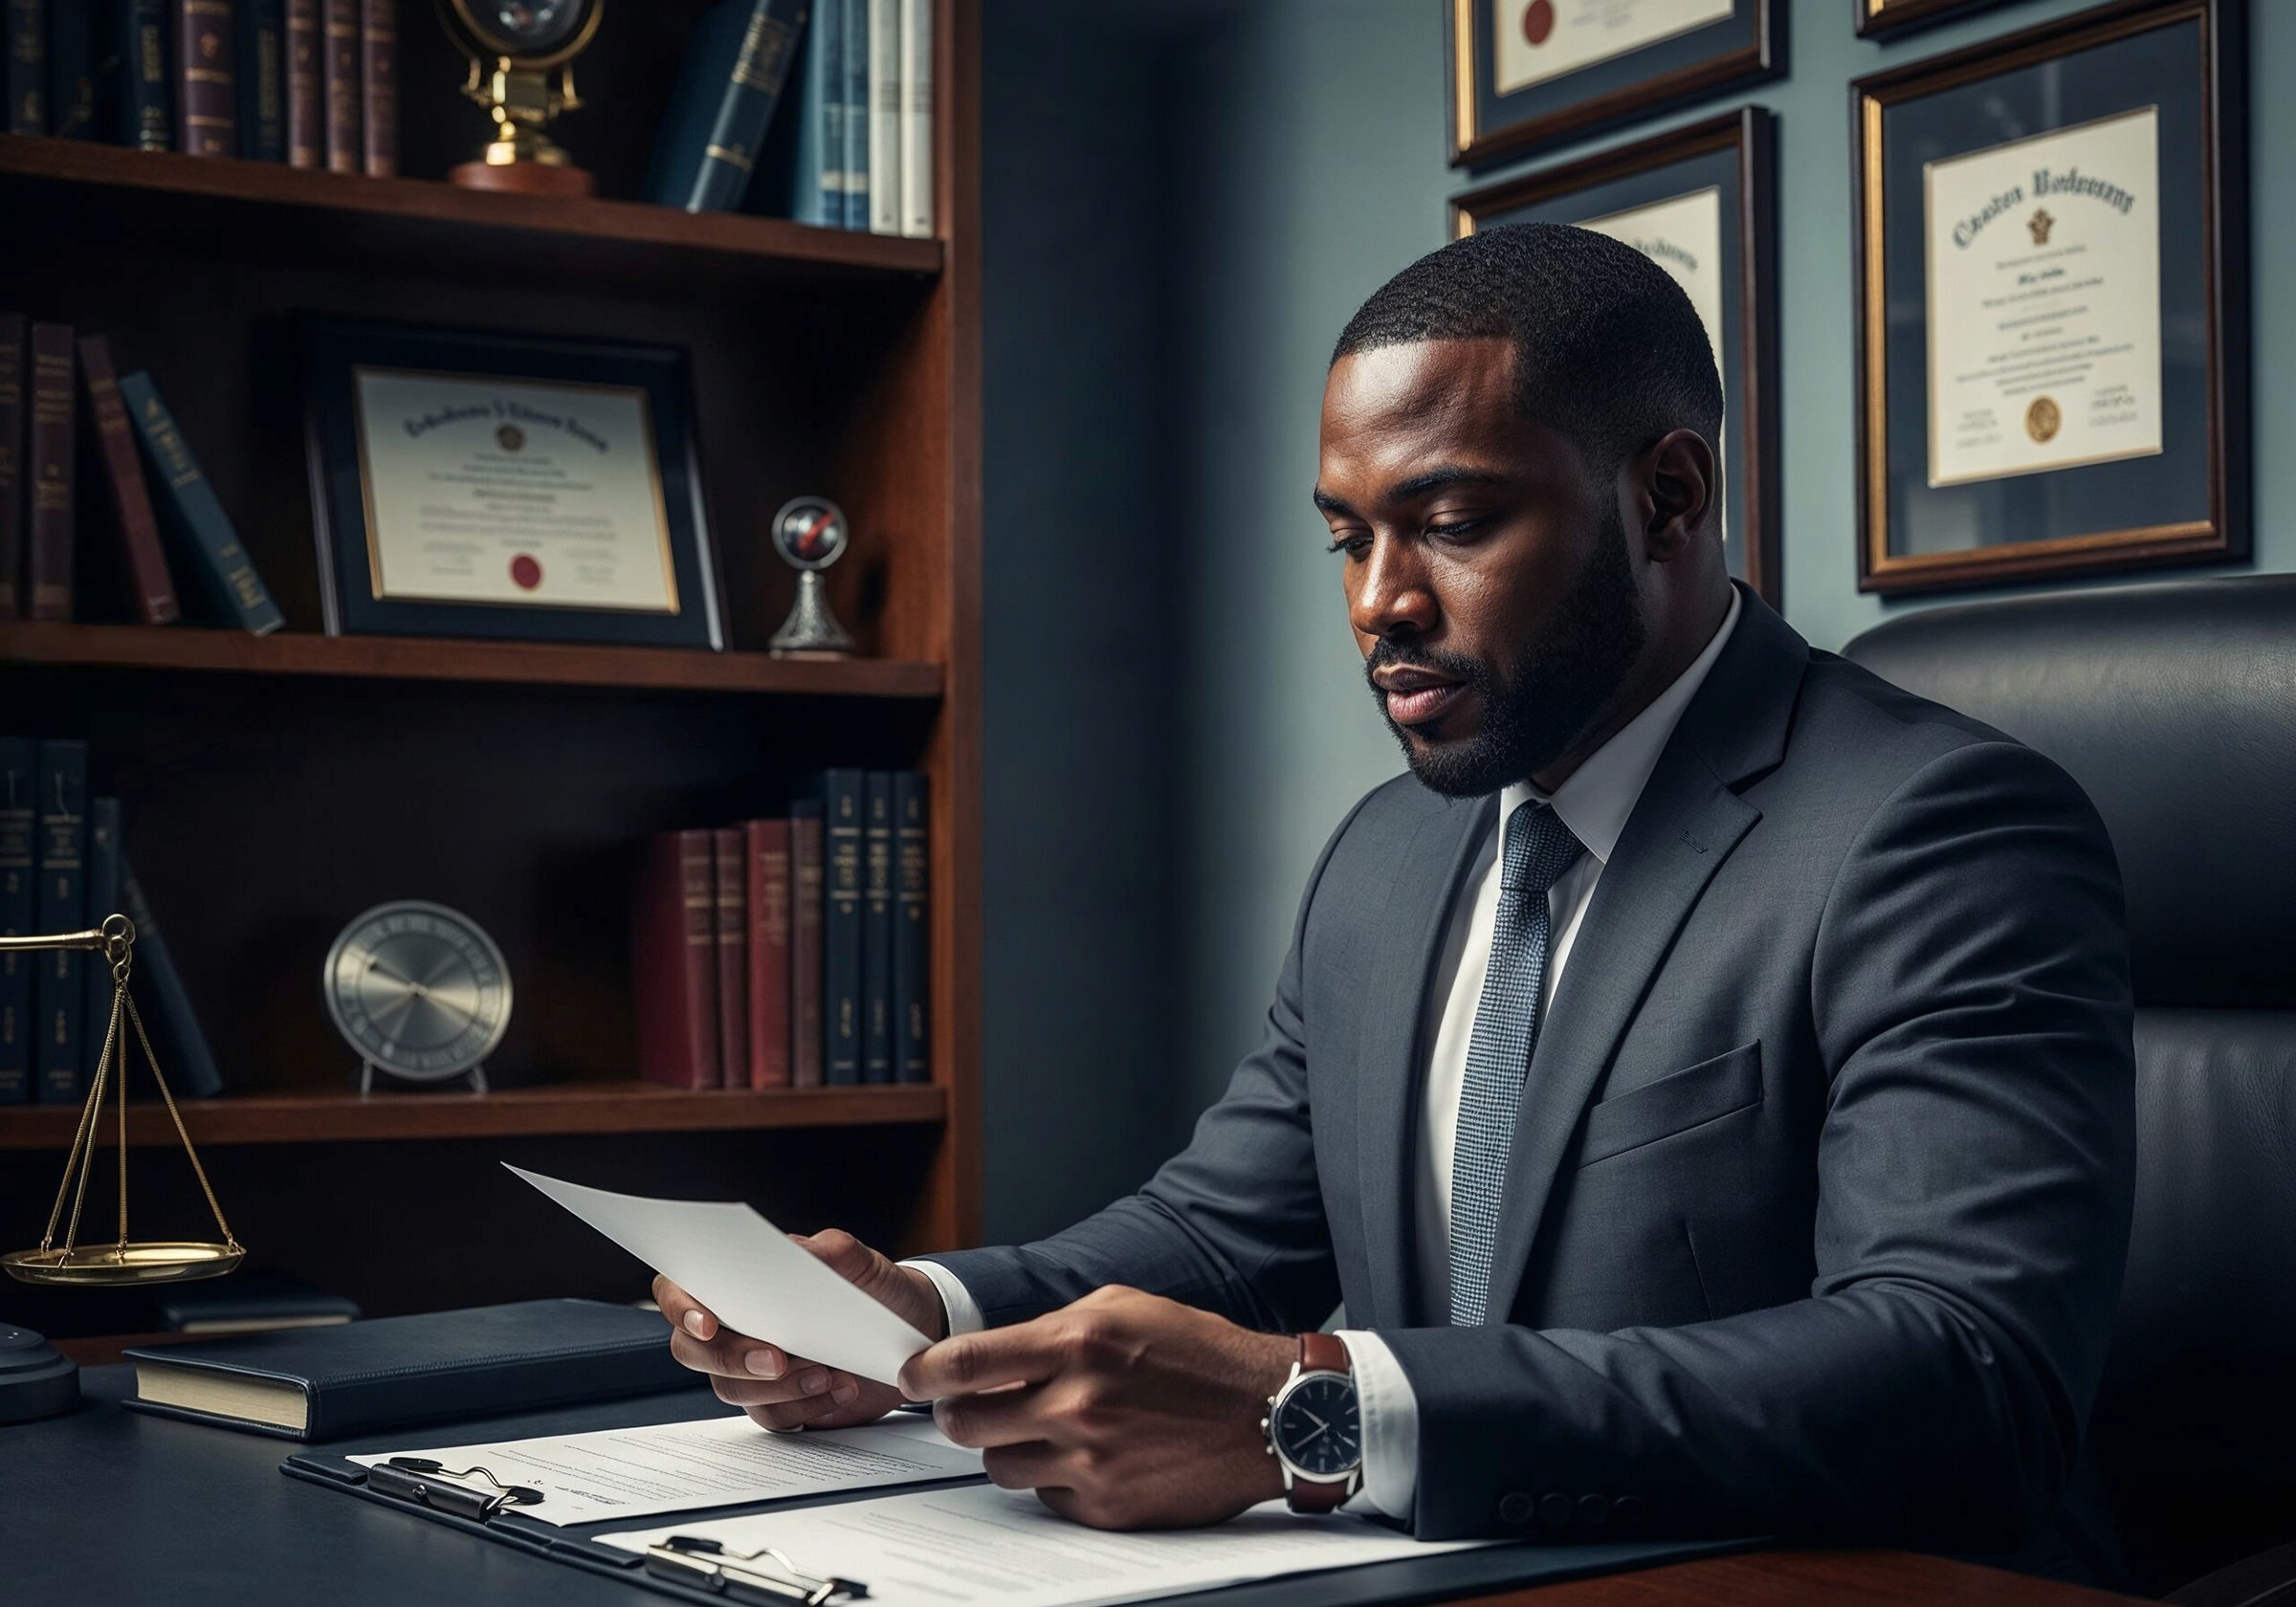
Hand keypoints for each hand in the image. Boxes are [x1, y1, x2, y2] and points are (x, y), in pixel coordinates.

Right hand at [654, 1230, 946, 1430]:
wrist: (913, 1335)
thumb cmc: (877, 1290)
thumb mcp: (866, 1264)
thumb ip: (836, 1251)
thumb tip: (805, 1249)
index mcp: (741, 1280)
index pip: (680, 1288)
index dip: (681, 1306)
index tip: (708, 1323)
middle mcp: (736, 1326)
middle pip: (694, 1350)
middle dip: (732, 1358)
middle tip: (776, 1360)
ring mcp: (752, 1368)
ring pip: (731, 1389)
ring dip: (778, 1386)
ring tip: (828, 1373)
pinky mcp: (778, 1403)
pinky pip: (773, 1415)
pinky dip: (807, 1405)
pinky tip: (841, 1389)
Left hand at [899, 1285, 1293, 1528]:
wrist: (1265, 1413)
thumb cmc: (1201, 1355)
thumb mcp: (1123, 1306)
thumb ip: (1053, 1327)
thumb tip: (1000, 1351)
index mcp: (1076, 1341)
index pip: (966, 1363)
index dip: (924, 1373)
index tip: (914, 1377)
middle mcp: (1077, 1402)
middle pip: (966, 1424)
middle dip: (954, 1415)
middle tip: (964, 1409)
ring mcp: (1090, 1459)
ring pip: (999, 1466)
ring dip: (1006, 1448)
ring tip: (1040, 1430)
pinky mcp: (1107, 1505)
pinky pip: (1046, 1496)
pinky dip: (1054, 1477)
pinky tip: (1086, 1455)